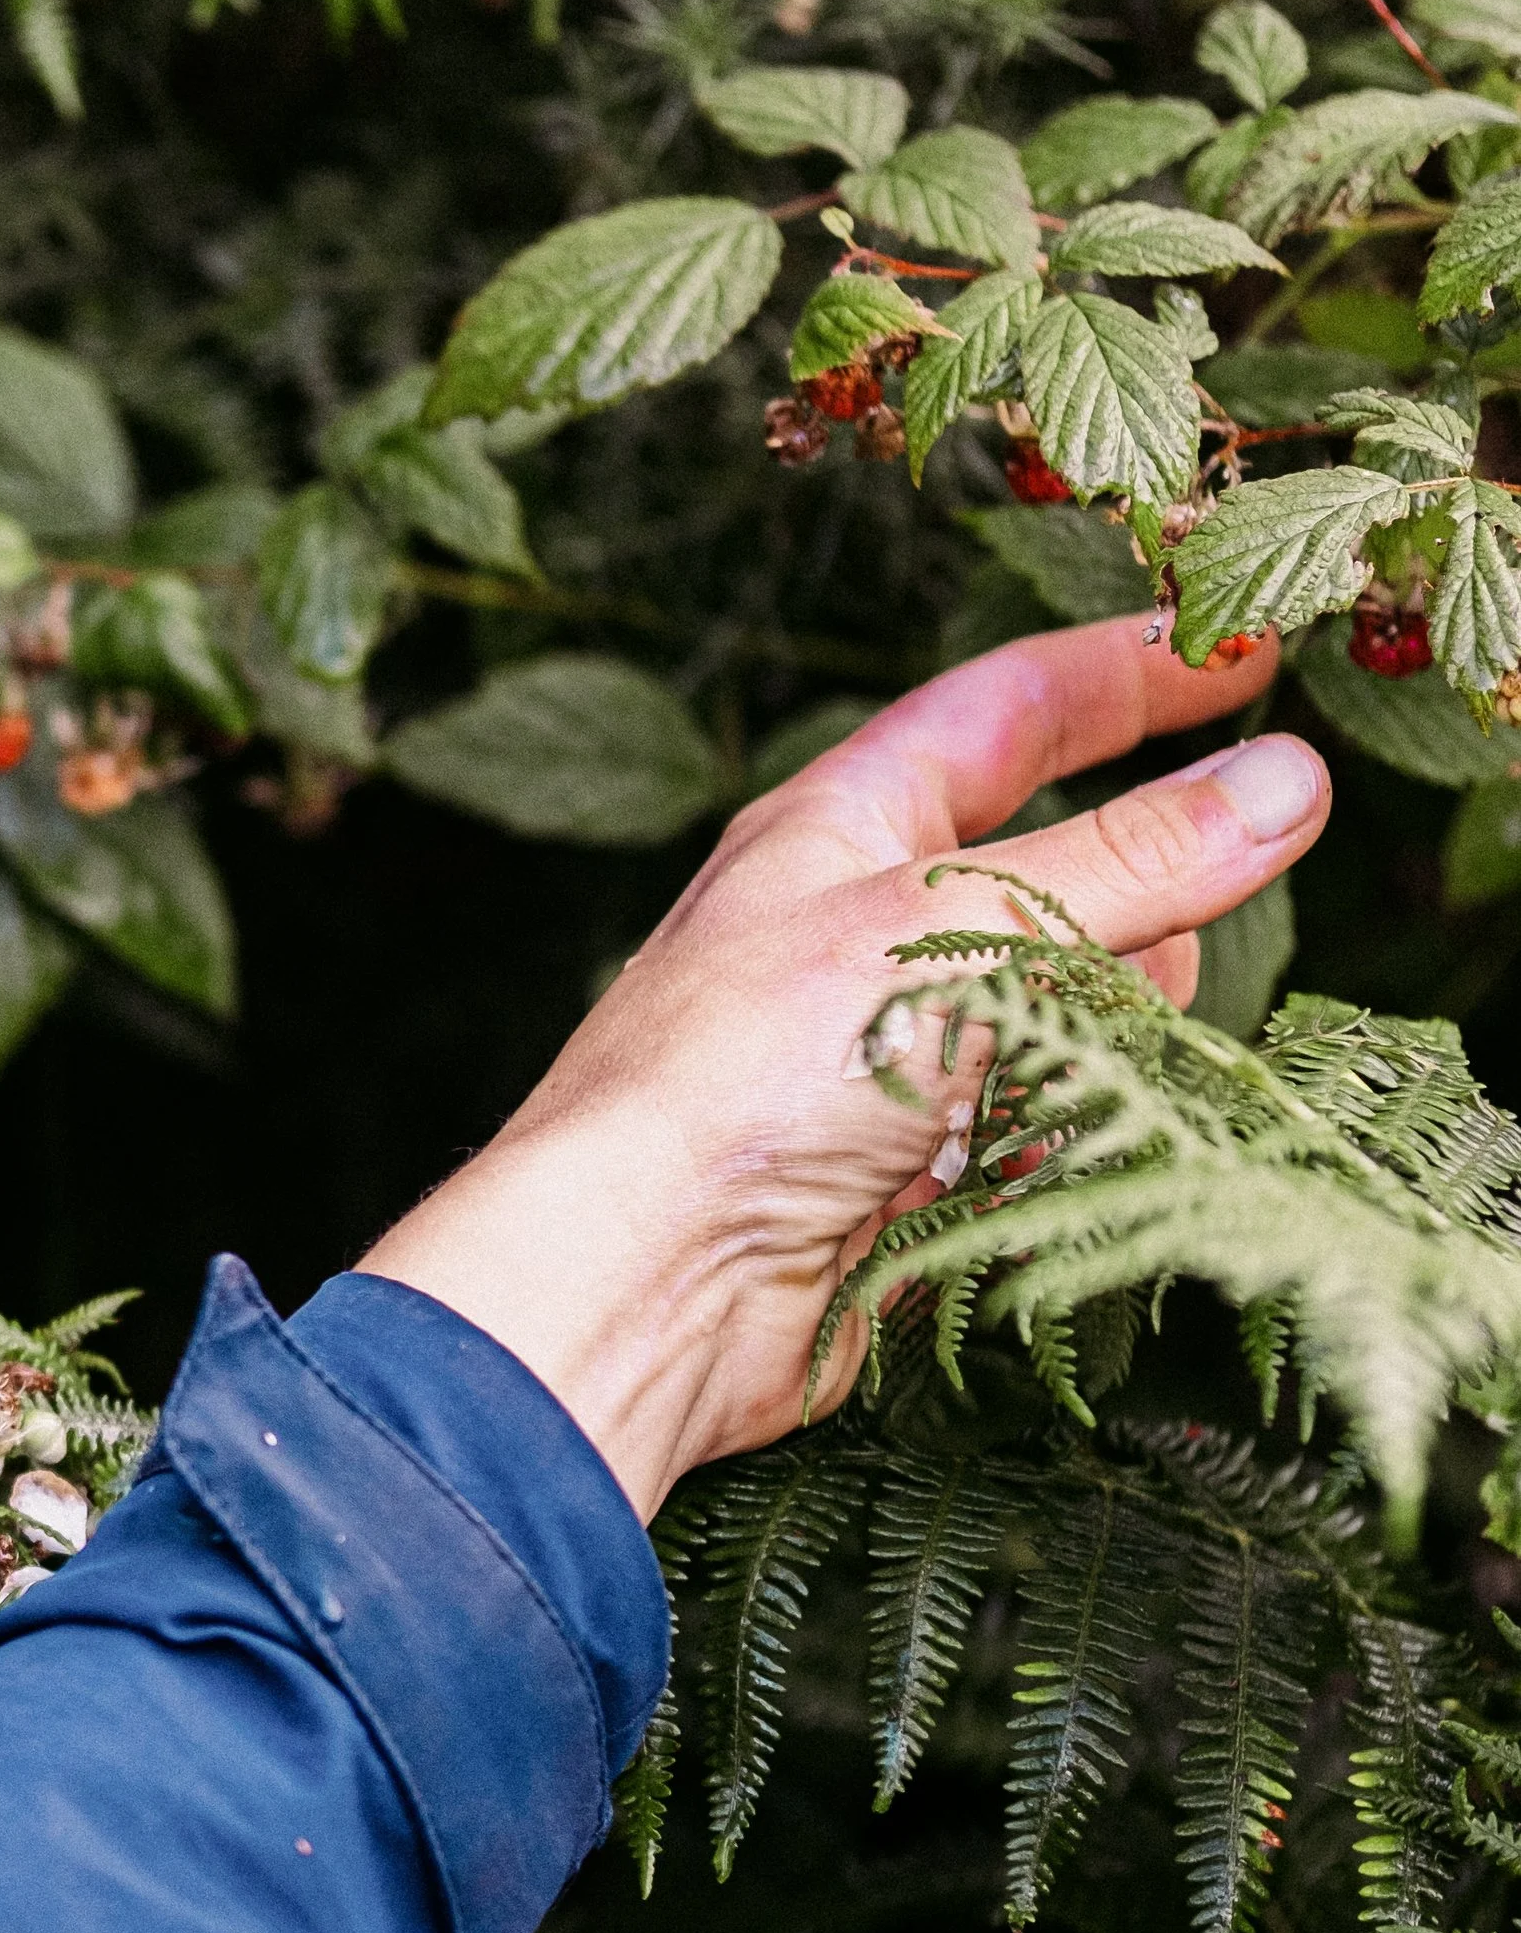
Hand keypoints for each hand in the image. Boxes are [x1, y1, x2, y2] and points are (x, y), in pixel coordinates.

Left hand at [360, 617, 1328, 1518]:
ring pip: (1072, 1025)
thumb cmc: (748, 1072)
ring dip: (1089, 1053)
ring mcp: (893, 1061)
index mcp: (848, 827)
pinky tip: (1000, 1178)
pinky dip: (1045, 1156)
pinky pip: (1039, 1143)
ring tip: (1037, 1085)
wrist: (647, 1279)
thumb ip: (1130, 862)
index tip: (1249, 652)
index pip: (1012, 710)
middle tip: (1155, 946)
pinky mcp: (912, 1179)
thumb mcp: (958, 929)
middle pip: (1069, 886)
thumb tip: (1284, 785)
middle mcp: (867, 933)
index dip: (1130, 675)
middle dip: (1131, 918)